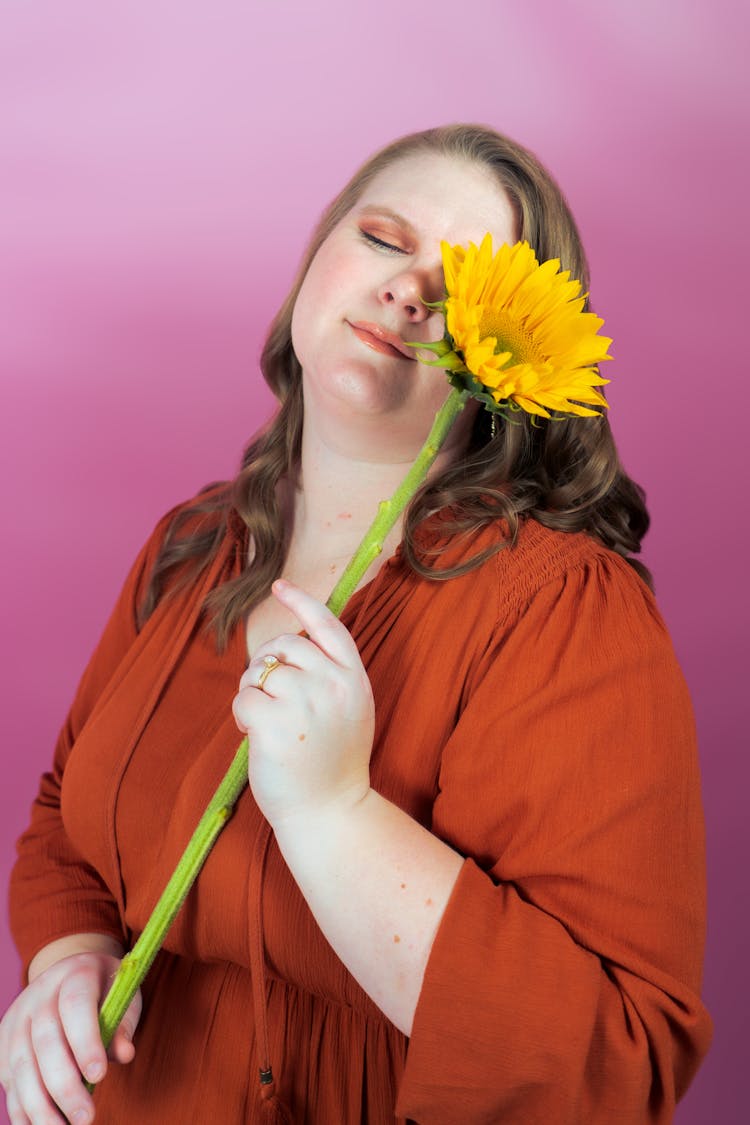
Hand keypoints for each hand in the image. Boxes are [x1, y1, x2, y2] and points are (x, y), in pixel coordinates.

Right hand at [0, 952, 140, 1124]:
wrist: (69, 977)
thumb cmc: (104, 992)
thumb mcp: (123, 996)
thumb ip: (123, 1025)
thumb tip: (124, 1054)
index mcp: (74, 975)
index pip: (76, 1006)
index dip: (85, 1042)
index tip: (99, 1076)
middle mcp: (40, 996)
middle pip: (45, 1042)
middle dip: (64, 1086)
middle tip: (86, 1118)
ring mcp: (17, 1020)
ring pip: (21, 1066)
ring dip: (40, 1106)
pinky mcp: (4, 1045)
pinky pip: (9, 1081)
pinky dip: (22, 1110)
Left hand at [233, 579, 373, 827]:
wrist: (331, 812)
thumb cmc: (332, 763)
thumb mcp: (349, 710)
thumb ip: (329, 676)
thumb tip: (286, 647)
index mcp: (354, 678)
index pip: (327, 625)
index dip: (301, 602)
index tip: (279, 586)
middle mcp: (333, 684)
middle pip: (283, 646)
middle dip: (265, 665)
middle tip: (268, 699)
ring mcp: (305, 703)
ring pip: (259, 672)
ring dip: (252, 693)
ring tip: (267, 724)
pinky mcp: (275, 723)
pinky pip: (243, 698)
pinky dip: (242, 716)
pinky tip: (257, 737)